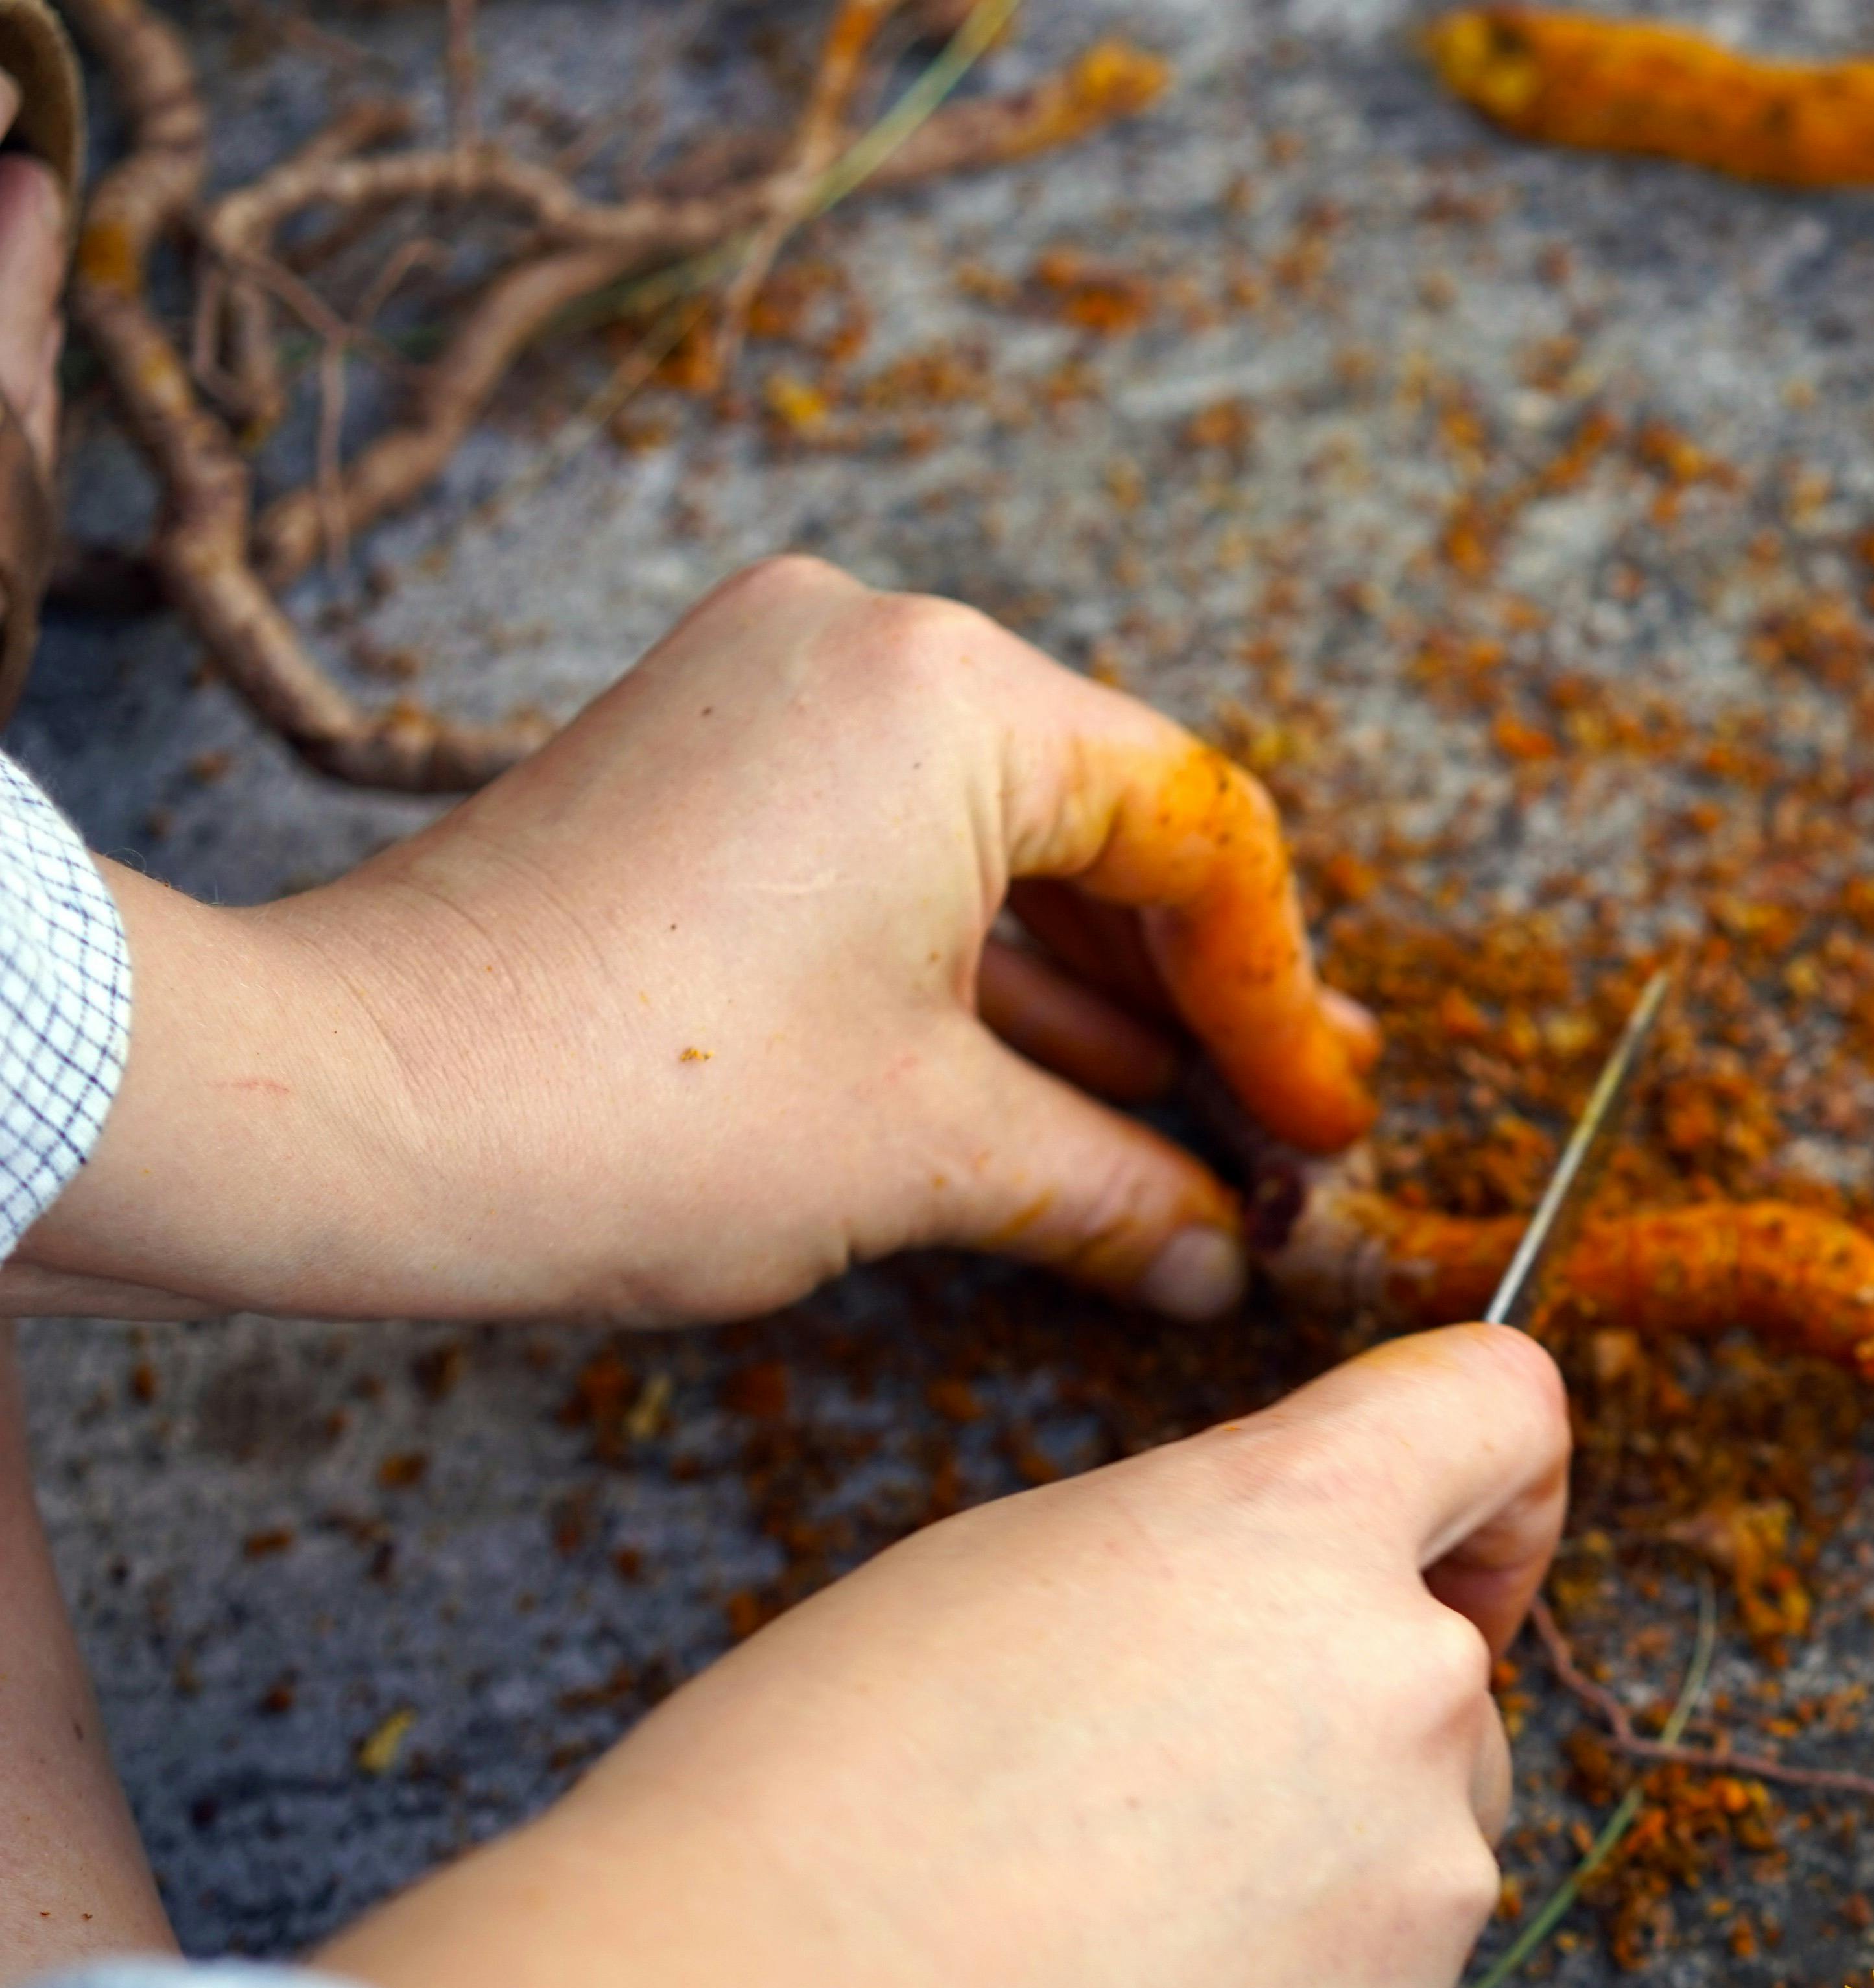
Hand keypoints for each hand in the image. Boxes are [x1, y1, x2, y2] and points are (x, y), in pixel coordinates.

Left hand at [9, 555, 1379, 1323]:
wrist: (343, 1107)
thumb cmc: (635, 1109)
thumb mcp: (931, 1157)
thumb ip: (1114, 1186)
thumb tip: (1220, 1250)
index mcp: (950, 696)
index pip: (1200, 832)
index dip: (1283, 1000)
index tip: (1325, 1123)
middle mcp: (867, 646)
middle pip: (1111, 821)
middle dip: (1204, 992)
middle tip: (1293, 1121)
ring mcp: (771, 690)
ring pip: (1007, 843)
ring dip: (1100, 994)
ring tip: (1193, 1128)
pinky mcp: (705, 762)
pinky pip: (900, 850)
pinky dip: (982, 971)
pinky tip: (1061, 1091)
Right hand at [318, 1324, 1567, 1987]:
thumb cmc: (814, 1796)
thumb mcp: (999, 1575)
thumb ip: (1196, 1580)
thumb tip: (1261, 1648)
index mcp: (1296, 1523)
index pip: (1495, 1412)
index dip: (1486, 1488)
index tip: (1451, 1554)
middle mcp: (1403, 1682)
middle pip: (1438, 1689)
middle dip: (1329, 1744)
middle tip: (1127, 1827)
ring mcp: (1418, 1890)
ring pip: (1405, 1875)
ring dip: (1298, 1911)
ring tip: (1085, 1968)